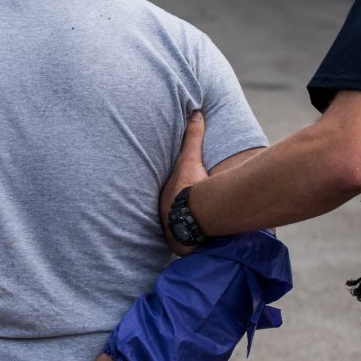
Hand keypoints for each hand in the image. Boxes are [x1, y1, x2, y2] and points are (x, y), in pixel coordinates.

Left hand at [158, 110, 207, 255]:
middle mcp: (164, 215)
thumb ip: (192, 137)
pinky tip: (191, 246)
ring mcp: (171, 231)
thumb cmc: (191, 187)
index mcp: (165, 197)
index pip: (167, 193)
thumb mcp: (191, 159)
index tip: (179, 193)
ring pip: (173, 229)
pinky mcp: (180, 245)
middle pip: (168, 213)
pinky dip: (187, 243)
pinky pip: (183, 243)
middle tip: (181, 213)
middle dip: (172, 213)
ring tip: (185, 231)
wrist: (195, 217)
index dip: (173, 192)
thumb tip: (196, 113)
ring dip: (179, 230)